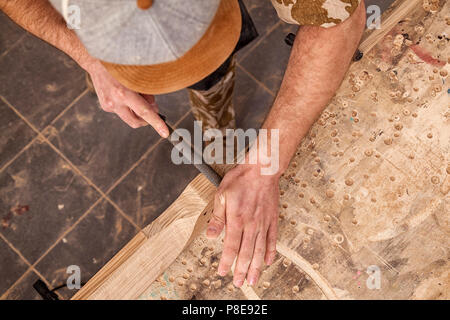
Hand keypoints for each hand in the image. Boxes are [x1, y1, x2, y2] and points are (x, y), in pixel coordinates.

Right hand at [85, 60, 168, 136]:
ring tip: (136, 94)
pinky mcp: (105, 106)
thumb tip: (153, 108)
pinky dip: (128, 106)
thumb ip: (147, 94)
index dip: (156, 123)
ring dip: (136, 111)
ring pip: (129, 117)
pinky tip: (125, 92)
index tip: (165, 133)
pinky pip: (122, 111)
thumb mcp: (137, 76)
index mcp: (123, 93)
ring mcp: (108, 106)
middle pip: (136, 122)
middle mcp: (114, 102)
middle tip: (153, 110)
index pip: (144, 112)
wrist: (96, 61)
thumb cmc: (120, 65)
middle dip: (146, 120)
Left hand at [206, 164, 279, 286]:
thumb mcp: (222, 195)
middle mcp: (251, 225)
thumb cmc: (240, 179)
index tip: (223, 272)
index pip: (231, 247)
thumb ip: (217, 218)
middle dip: (242, 271)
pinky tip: (268, 262)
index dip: (227, 262)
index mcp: (237, 220)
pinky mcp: (272, 219)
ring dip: (257, 267)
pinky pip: (272, 240)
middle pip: (247, 253)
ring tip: (254, 280)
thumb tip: (212, 236)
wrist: (262, 169)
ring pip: (260, 250)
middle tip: (239, 283)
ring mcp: (263, 223)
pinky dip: (271, 252)